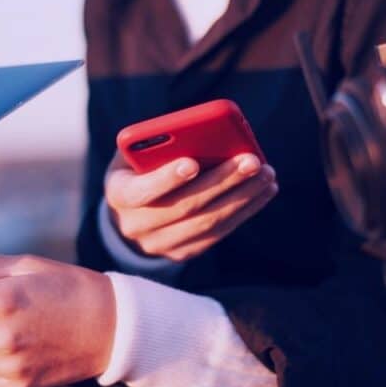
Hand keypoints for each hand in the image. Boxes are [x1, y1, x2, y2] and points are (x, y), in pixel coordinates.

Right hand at [104, 151, 277, 262]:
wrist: (128, 214)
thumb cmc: (138, 169)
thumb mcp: (135, 153)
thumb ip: (157, 144)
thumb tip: (201, 134)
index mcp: (119, 195)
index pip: (141, 192)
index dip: (166, 179)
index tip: (193, 163)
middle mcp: (136, 226)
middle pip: (185, 206)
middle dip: (222, 182)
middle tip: (251, 161)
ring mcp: (161, 244)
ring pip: (208, 223)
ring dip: (242, 197)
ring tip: (266, 174)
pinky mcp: (184, 252)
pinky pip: (219, 233)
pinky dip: (245, 210)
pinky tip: (264, 191)